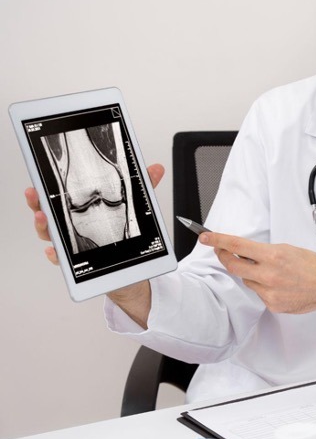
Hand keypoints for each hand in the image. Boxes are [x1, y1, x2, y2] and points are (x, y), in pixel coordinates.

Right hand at [25, 164, 165, 264]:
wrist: (132, 269)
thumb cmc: (125, 237)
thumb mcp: (136, 208)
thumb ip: (144, 188)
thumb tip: (157, 168)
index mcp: (80, 213)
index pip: (57, 200)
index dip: (44, 192)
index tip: (37, 184)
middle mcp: (73, 230)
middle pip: (48, 216)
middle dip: (37, 205)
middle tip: (35, 196)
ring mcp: (74, 247)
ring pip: (52, 237)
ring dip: (44, 227)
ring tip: (44, 218)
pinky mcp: (80, 265)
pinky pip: (63, 261)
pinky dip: (56, 255)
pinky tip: (54, 250)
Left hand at [200, 232, 315, 322]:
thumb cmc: (313, 265)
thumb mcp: (288, 249)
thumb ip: (264, 251)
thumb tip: (245, 251)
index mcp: (273, 256)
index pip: (237, 246)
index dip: (218, 240)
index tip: (205, 237)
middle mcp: (269, 274)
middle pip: (233, 266)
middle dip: (225, 257)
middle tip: (222, 251)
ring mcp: (269, 292)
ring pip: (247, 280)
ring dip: (251, 274)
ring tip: (270, 272)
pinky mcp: (272, 304)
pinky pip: (259, 293)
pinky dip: (264, 287)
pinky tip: (279, 285)